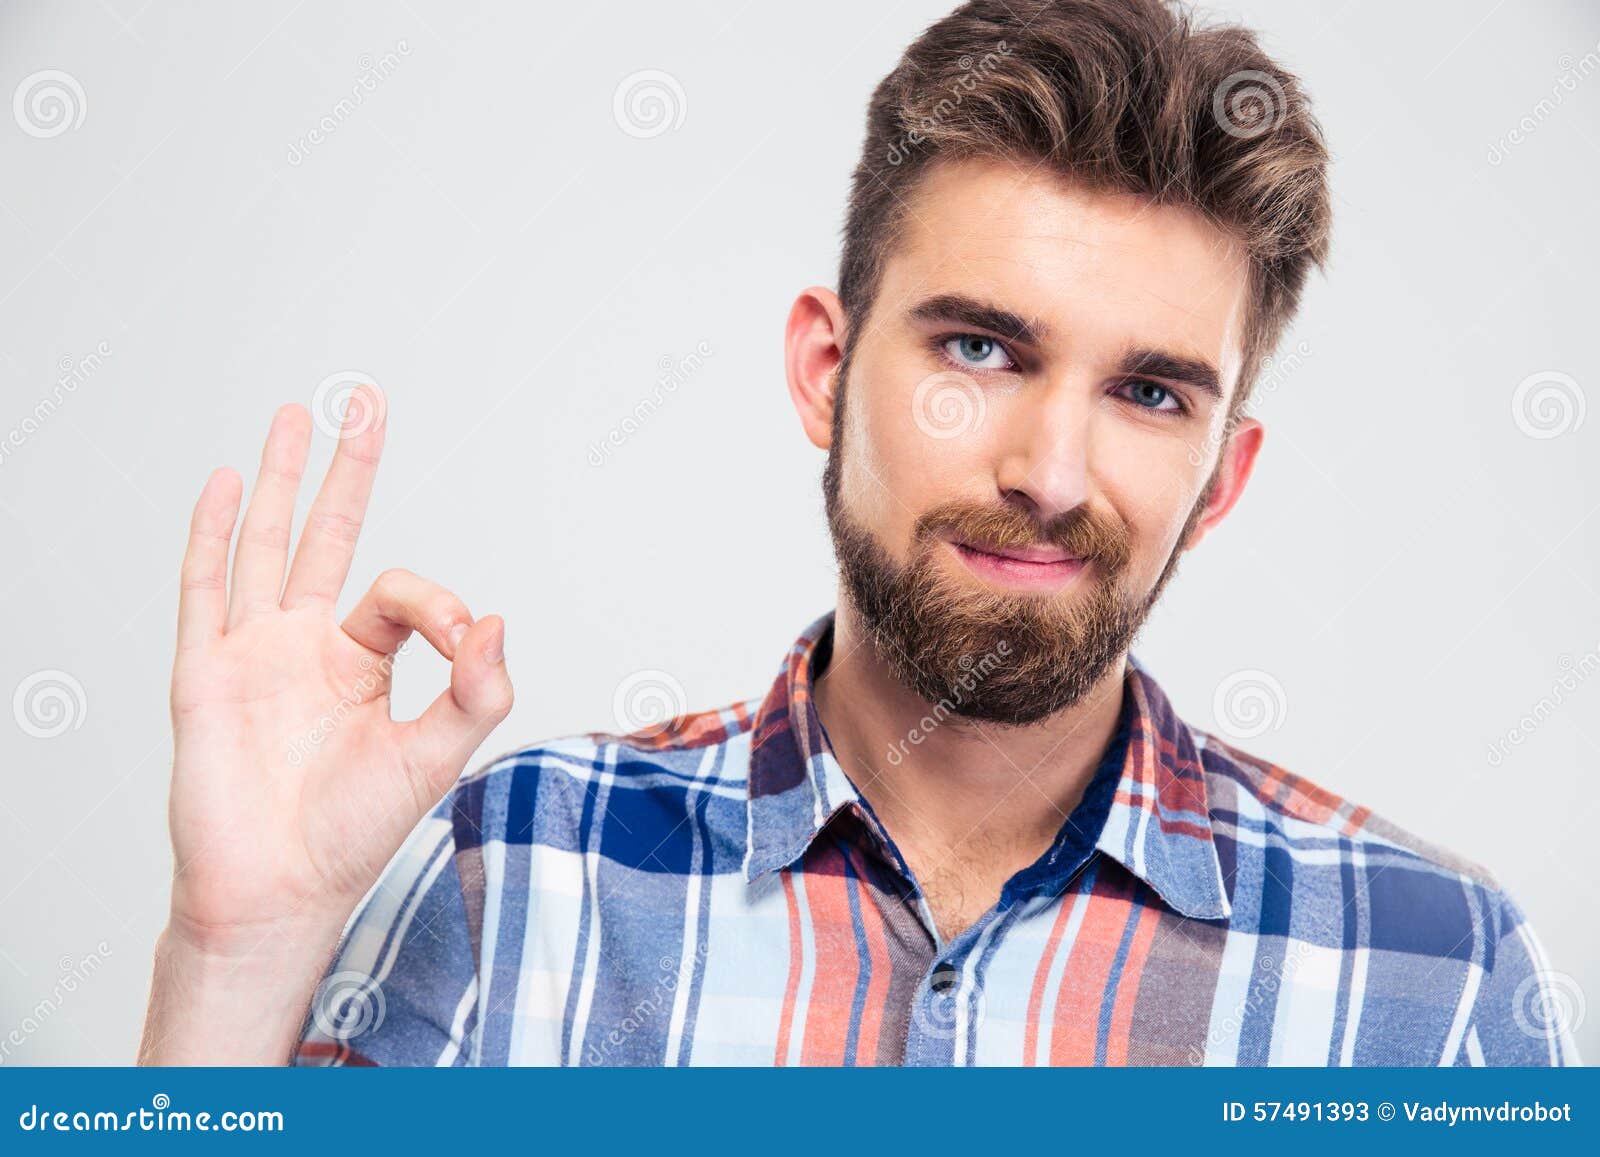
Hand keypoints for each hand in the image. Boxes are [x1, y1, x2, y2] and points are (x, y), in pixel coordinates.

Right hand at [140, 386, 512, 1062]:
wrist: (277, 891)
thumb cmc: (349, 835)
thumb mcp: (434, 757)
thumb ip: (476, 691)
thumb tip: (499, 621)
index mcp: (361, 666)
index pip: (400, 594)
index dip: (439, 603)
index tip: (462, 639)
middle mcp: (306, 648)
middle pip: (327, 536)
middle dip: (347, 469)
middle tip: (364, 402)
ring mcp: (253, 653)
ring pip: (267, 545)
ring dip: (282, 480)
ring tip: (296, 415)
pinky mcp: (207, 672)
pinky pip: (208, 589)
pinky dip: (215, 534)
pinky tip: (230, 484)